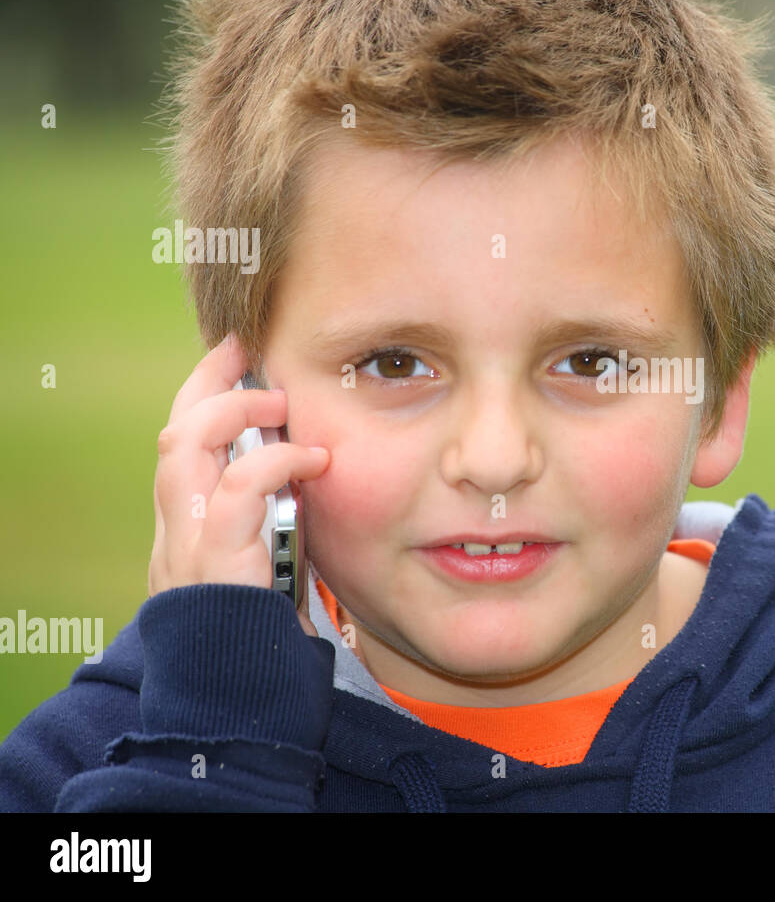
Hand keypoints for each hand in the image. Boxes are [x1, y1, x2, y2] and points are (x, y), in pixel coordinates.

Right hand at [148, 333, 328, 636]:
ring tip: (280, 401)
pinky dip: (275, 461)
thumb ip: (277, 525)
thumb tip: (318, 477)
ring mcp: (188, 546)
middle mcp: (176, 533)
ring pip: (184, 445)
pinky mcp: (215, 563)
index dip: (204, 395)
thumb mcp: (269, 569)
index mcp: (188, 532)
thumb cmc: (266, 642)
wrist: (239, 706)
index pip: (182, 446)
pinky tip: (314, 458)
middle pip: (174, 432)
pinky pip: (235, 490)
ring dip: (233, 409)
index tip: (238, 355)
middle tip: (250, 350)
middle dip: (210, 381)